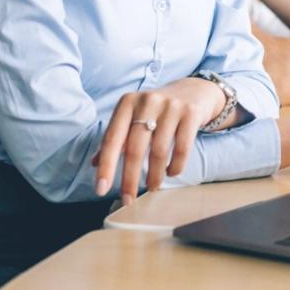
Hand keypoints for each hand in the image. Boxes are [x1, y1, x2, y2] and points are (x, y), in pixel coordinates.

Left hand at [92, 77, 226, 204]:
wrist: (194, 90)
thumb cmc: (157, 109)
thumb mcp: (134, 117)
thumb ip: (117, 138)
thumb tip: (95, 164)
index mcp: (127, 103)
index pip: (112, 139)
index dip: (106, 166)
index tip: (101, 190)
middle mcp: (147, 101)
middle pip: (134, 148)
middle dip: (130, 179)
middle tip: (128, 199)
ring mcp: (171, 106)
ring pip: (159, 151)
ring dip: (154, 176)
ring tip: (152, 186)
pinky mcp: (191, 113)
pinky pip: (182, 148)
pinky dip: (175, 166)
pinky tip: (171, 173)